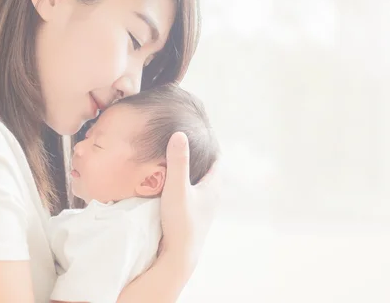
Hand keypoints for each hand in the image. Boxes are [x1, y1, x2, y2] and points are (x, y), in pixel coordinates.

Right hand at [159, 132, 219, 268]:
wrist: (178, 257)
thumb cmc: (180, 223)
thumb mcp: (177, 188)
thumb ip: (178, 162)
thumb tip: (180, 134)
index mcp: (213, 186)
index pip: (217, 158)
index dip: (209, 143)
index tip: (198, 131)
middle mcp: (212, 196)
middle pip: (208, 169)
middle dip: (199, 155)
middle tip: (185, 140)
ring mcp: (204, 208)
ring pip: (199, 183)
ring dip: (191, 171)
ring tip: (176, 158)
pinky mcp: (194, 217)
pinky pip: (192, 194)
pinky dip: (185, 185)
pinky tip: (172, 185)